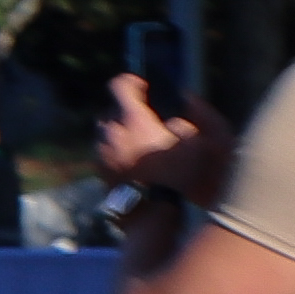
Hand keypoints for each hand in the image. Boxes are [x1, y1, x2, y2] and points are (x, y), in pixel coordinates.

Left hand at [96, 75, 231, 198]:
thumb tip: (180, 110)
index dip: (130, 81)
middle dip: (125, 108)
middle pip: (110, 108)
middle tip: (143, 116)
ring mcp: (100, 151)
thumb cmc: (178, 177)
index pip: (119, 86)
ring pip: (104, 130)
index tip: (142, 86)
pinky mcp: (98, 169)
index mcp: (132, 120)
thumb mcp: (196, 144)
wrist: (151, 212)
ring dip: (118, 129)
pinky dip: (113, 148)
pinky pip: (102, 150)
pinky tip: (131, 158)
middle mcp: (110, 132)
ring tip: (137, 139)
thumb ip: (190, 120)